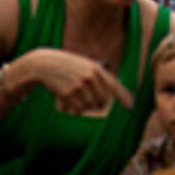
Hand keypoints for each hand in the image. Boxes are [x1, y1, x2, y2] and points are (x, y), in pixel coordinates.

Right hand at [16, 48, 134, 114]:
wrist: (44, 64)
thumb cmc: (67, 66)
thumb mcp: (85, 65)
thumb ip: (98, 77)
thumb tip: (109, 97)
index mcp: (97, 69)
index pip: (114, 85)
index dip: (123, 97)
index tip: (130, 106)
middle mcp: (90, 77)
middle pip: (103, 100)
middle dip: (99, 105)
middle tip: (91, 102)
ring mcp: (78, 85)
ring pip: (90, 106)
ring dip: (85, 107)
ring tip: (76, 98)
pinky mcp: (67, 94)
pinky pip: (78, 110)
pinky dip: (75, 110)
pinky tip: (69, 102)